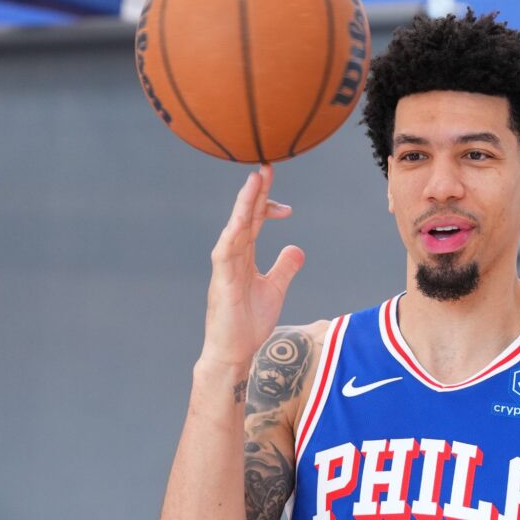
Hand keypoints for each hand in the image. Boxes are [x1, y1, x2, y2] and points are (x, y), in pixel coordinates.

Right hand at [200, 164, 304, 366]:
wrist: (233, 352)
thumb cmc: (248, 322)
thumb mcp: (275, 289)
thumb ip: (284, 267)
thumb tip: (297, 249)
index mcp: (243, 256)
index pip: (253, 222)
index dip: (266, 205)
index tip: (285, 203)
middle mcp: (232, 256)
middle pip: (244, 217)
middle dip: (255, 192)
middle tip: (266, 167)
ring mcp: (225, 268)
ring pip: (235, 228)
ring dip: (244, 205)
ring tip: (254, 182)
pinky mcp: (222, 282)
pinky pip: (226, 253)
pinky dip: (232, 235)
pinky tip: (239, 220)